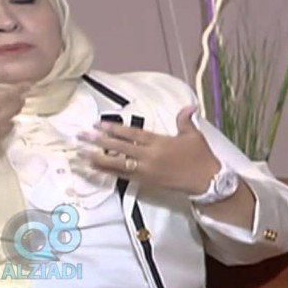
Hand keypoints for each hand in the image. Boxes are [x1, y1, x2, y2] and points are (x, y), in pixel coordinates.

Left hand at [78, 106, 220, 194]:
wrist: (206, 181)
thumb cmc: (200, 157)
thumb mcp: (193, 135)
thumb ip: (185, 120)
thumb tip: (188, 105)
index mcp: (159, 142)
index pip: (132, 134)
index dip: (114, 129)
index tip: (98, 124)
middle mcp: (149, 156)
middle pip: (120, 148)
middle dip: (99, 142)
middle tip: (81, 137)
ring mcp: (146, 171)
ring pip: (118, 165)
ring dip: (99, 159)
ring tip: (81, 155)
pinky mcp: (146, 182)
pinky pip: (124, 176)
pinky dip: (109, 172)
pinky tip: (97, 168)